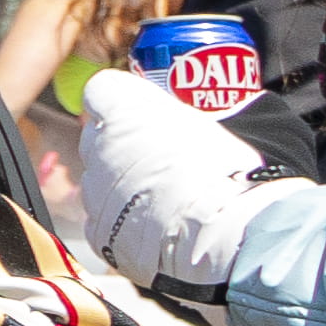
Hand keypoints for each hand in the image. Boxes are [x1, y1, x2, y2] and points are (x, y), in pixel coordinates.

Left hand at [73, 71, 272, 289]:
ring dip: (125, 186)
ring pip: (102, 181)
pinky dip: (126, 224)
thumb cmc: (230, 172)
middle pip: (101, 138)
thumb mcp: (218, 122)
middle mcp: (97, 148)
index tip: (146, 114)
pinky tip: (159, 229)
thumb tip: (181, 112)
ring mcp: (94, 193)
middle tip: (167, 161)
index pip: (104, 90)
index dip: (126, 103)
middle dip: (126, 146)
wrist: (228, 235)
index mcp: (123, 110)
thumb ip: (180, 112)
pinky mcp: (100, 233)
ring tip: (169, 200)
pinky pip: (107, 221)